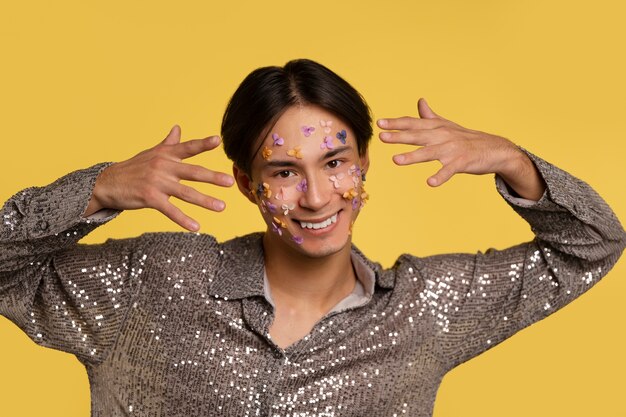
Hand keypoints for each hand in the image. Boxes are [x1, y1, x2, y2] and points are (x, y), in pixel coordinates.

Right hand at [84, 125, 234, 230]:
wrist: (106, 183)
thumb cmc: (133, 168)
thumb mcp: (151, 153)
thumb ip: (168, 143)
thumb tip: (178, 127)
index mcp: (165, 155)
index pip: (187, 148)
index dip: (202, 144)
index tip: (218, 140)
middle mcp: (163, 166)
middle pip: (193, 172)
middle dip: (213, 177)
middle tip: (229, 182)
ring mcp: (157, 182)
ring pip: (186, 193)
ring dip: (205, 201)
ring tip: (221, 207)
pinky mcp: (150, 198)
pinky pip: (170, 210)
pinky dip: (183, 219)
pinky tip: (196, 227)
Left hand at [377, 98, 544, 199]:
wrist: (495, 149)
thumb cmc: (466, 138)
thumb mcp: (447, 125)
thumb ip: (430, 116)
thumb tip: (420, 101)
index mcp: (437, 127)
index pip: (413, 123)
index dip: (396, 123)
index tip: (379, 123)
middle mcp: (442, 136)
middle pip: (417, 135)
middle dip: (399, 136)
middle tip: (381, 136)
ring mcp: (452, 149)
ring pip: (429, 153)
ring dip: (412, 156)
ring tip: (395, 160)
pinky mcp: (461, 162)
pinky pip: (449, 170)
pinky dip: (440, 176)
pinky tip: (430, 182)